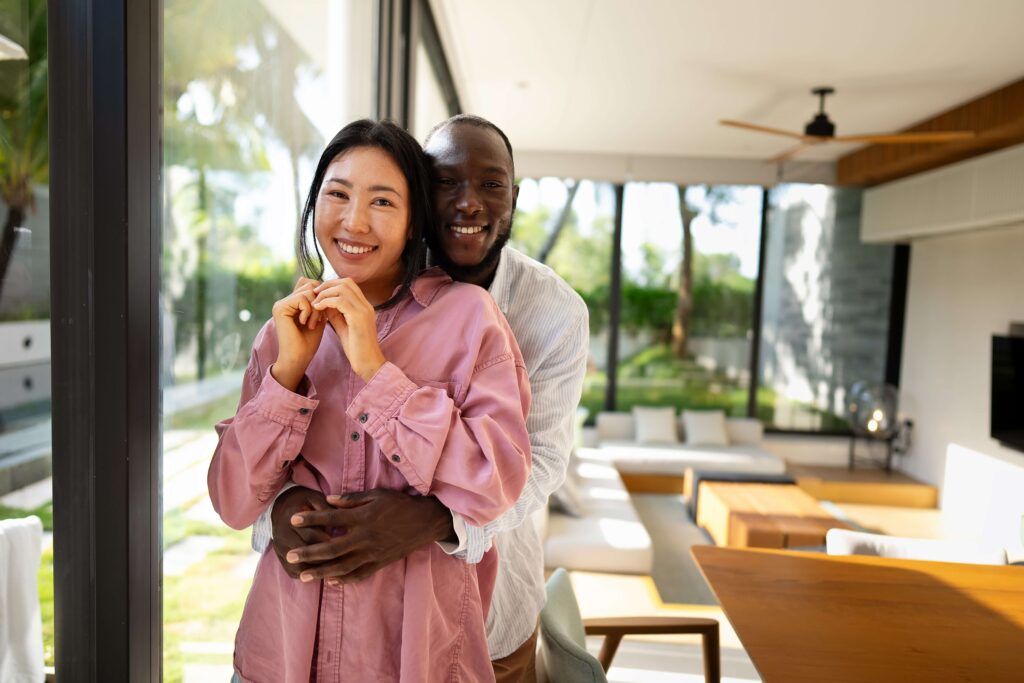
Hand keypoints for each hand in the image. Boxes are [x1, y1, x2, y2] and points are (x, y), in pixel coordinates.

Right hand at [270, 486, 334, 578]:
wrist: (282, 506)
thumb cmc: (305, 502)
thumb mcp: (315, 498)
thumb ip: (326, 508)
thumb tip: (340, 518)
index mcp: (291, 518)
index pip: (310, 535)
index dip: (327, 542)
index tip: (344, 545)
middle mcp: (282, 534)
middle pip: (304, 553)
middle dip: (324, 558)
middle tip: (343, 560)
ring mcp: (279, 547)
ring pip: (298, 566)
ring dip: (316, 570)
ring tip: (335, 570)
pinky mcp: (280, 557)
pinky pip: (293, 571)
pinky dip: (308, 576)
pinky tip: (323, 574)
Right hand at [271, 277, 327, 389]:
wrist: (299, 358)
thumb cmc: (309, 340)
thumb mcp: (318, 315)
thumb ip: (319, 300)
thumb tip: (326, 283)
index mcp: (292, 301)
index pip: (311, 284)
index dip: (322, 296)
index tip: (323, 314)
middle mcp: (285, 300)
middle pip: (310, 284)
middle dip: (320, 300)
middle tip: (319, 319)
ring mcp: (281, 303)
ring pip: (308, 290)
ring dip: (316, 308)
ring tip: (313, 323)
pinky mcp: (280, 308)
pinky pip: (301, 298)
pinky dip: (309, 311)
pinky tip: (306, 324)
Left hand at [285, 489, 453, 584]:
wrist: (424, 522)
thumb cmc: (399, 505)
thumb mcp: (376, 495)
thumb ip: (351, 500)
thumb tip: (328, 501)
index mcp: (363, 518)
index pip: (331, 519)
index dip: (311, 518)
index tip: (293, 519)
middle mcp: (365, 538)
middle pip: (332, 548)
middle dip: (309, 553)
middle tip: (290, 556)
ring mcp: (372, 553)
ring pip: (342, 566)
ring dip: (321, 572)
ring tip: (303, 575)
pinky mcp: (379, 563)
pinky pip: (359, 574)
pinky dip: (344, 579)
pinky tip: (330, 581)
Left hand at [312, 278, 385, 381]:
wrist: (368, 364)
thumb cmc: (357, 349)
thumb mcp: (344, 327)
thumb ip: (336, 314)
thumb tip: (324, 304)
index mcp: (364, 306)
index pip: (349, 284)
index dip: (332, 285)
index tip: (318, 294)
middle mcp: (366, 305)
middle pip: (346, 282)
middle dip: (327, 285)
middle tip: (314, 294)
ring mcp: (364, 310)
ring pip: (342, 289)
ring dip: (325, 293)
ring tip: (314, 302)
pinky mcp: (358, 318)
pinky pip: (340, 301)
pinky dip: (326, 302)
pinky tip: (318, 308)